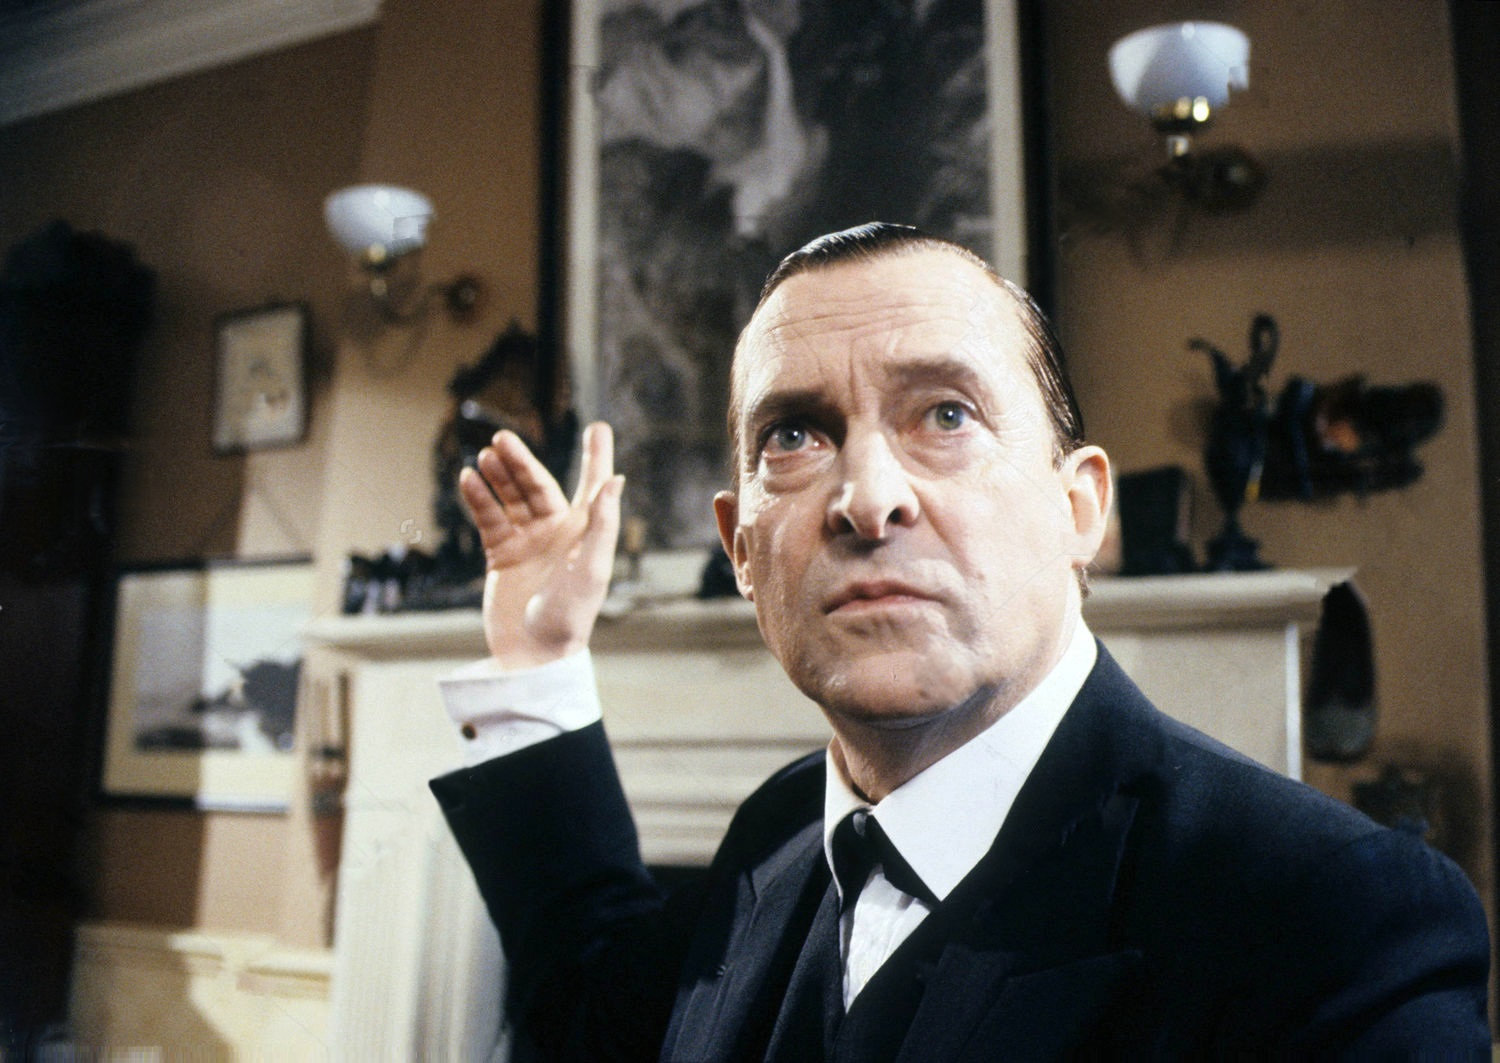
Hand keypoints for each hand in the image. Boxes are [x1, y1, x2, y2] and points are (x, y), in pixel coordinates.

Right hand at [457, 422, 622, 669]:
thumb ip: (602, 523)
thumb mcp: (591, 568)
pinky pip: (489, 518)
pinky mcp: (501, 554)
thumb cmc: (570, 615)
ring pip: (511, 497)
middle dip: (521, 461)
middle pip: (539, 484)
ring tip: (486, 456)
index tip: (599, 427)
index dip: (597, 456)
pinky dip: (478, 498)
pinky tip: (469, 478)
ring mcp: (528, 541)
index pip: (593, 485)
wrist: (533, 654)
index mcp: (584, 532)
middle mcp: (557, 531)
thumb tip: (615, 479)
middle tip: (503, 439)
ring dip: (499, 476)